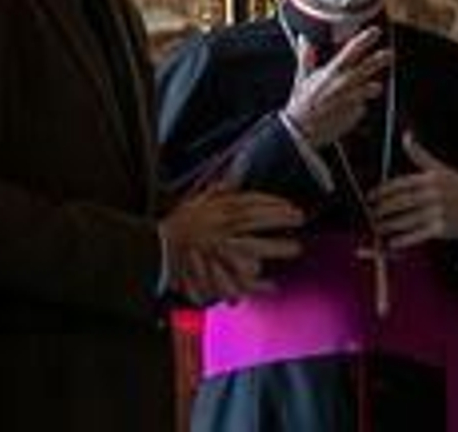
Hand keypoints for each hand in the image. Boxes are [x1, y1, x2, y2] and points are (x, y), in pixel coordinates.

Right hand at [161, 188, 301, 305]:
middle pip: (255, 220)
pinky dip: (256, 284)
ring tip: (296, 247)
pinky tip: (272, 286)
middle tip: (300, 219)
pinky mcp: (214, 270)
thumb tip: (237, 173)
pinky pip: (238, 279)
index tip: (291, 206)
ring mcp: (218, 249)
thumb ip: (220, 188)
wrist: (157, 249)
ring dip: (275, 247)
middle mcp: (221, 226)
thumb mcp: (200, 199)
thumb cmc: (180, 223)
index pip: (251, 201)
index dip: (274, 203)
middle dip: (279, 219)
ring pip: (251, 247)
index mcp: (218, 208)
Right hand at [282, 25, 391, 149]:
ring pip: (369, 89)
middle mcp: (344, 85)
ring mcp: (351, 101)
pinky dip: (356, 105)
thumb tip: (304, 40)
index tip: (375, 31)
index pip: (351, 51)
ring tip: (375, 87)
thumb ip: (305, 58)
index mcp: (331, 73)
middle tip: (390, 53)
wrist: (301, 133)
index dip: (365, 39)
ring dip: (372, 87)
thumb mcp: (301, 78)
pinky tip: (346, 109)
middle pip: (367, 68)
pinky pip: (360, 107)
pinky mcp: (354, 115)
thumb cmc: (300, 105)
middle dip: (379, 59)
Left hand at [368, 133, 457, 250]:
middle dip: (383, 208)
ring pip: (407, 220)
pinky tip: (393, 242)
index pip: (402, 184)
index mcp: (432, 178)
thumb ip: (420, 155)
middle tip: (371, 212)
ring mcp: (438, 213)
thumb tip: (406, 136)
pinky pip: (418, 235)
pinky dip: (404, 240)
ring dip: (389, 225)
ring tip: (377, 227)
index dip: (384, 190)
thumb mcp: (441, 168)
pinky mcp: (442, 229)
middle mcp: (434, 195)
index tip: (371, 196)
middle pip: (402, 202)